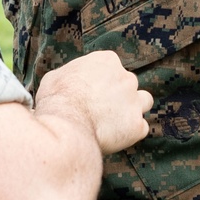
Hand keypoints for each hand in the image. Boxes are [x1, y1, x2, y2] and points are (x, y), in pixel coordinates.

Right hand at [35, 51, 152, 154]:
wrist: (66, 122)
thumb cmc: (56, 99)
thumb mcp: (55, 78)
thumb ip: (69, 76)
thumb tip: (64, 82)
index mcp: (107, 61)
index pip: (112, 68)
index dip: (102, 83)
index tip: (93, 94)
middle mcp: (126, 77)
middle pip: (128, 85)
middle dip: (118, 96)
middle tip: (102, 111)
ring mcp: (134, 101)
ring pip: (144, 101)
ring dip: (133, 109)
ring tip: (116, 122)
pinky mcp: (137, 125)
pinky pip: (140, 128)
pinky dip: (130, 134)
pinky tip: (114, 138)